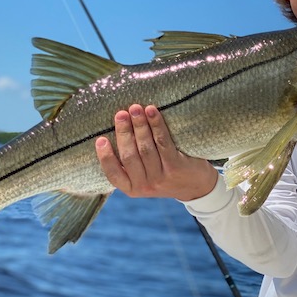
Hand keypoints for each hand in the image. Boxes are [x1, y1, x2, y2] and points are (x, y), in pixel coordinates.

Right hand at [95, 104, 218, 201]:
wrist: (196, 187)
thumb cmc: (164, 175)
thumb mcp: (144, 178)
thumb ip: (130, 163)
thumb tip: (116, 130)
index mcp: (132, 188)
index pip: (113, 175)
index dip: (105, 157)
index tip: (100, 139)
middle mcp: (145, 185)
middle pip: (129, 156)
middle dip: (124, 132)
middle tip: (120, 114)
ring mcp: (161, 178)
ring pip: (146, 148)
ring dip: (139, 125)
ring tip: (135, 108)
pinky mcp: (176, 167)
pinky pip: (163, 142)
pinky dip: (156, 125)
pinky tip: (152, 112)